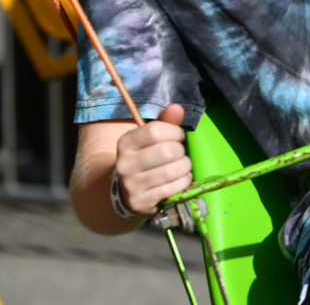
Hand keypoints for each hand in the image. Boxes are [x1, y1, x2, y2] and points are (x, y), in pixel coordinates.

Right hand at [113, 103, 191, 217]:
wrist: (126, 191)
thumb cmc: (146, 157)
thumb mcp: (151, 138)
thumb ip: (165, 122)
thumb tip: (177, 108)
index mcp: (126, 143)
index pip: (155, 131)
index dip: (174, 132)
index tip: (178, 136)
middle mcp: (124, 164)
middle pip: (166, 152)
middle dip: (181, 151)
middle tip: (180, 154)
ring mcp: (131, 185)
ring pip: (171, 172)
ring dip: (185, 167)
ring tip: (183, 166)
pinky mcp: (140, 202)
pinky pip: (172, 189)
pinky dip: (183, 182)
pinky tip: (181, 179)